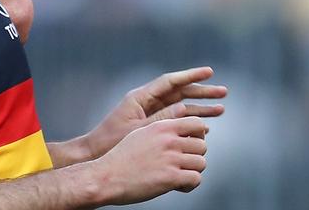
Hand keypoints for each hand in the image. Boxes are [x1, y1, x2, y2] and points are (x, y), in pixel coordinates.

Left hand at [83, 66, 225, 159]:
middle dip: (201, 92)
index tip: (210, 72)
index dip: (190, 75)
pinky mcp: (151, 127)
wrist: (95, 155)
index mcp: (140, 97)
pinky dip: (189, 122)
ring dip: (200, 108)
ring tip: (221, 110)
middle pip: (178, 92)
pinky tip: (206, 127)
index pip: (169, 82)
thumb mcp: (139, 130)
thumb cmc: (112, 142)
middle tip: (224, 92)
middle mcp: (145, 102)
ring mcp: (149, 114)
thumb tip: (184, 107)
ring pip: (179, 107)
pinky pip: (174, 121)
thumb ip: (162, 119)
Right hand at [91, 116, 208, 204]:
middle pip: (202, 145)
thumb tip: (181, 134)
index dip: (198, 135)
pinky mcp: (171, 177)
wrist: (106, 177)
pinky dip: (189, 185)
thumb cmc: (120, 159)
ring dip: (192, 172)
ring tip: (178, 176)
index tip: (189, 144)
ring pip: (201, 163)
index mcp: (160, 127)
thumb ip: (161, 131)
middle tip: (181, 165)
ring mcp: (170, 158)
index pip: (197, 123)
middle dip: (194, 156)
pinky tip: (177, 186)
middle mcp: (167, 140)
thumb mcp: (140, 134)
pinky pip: (196, 179)